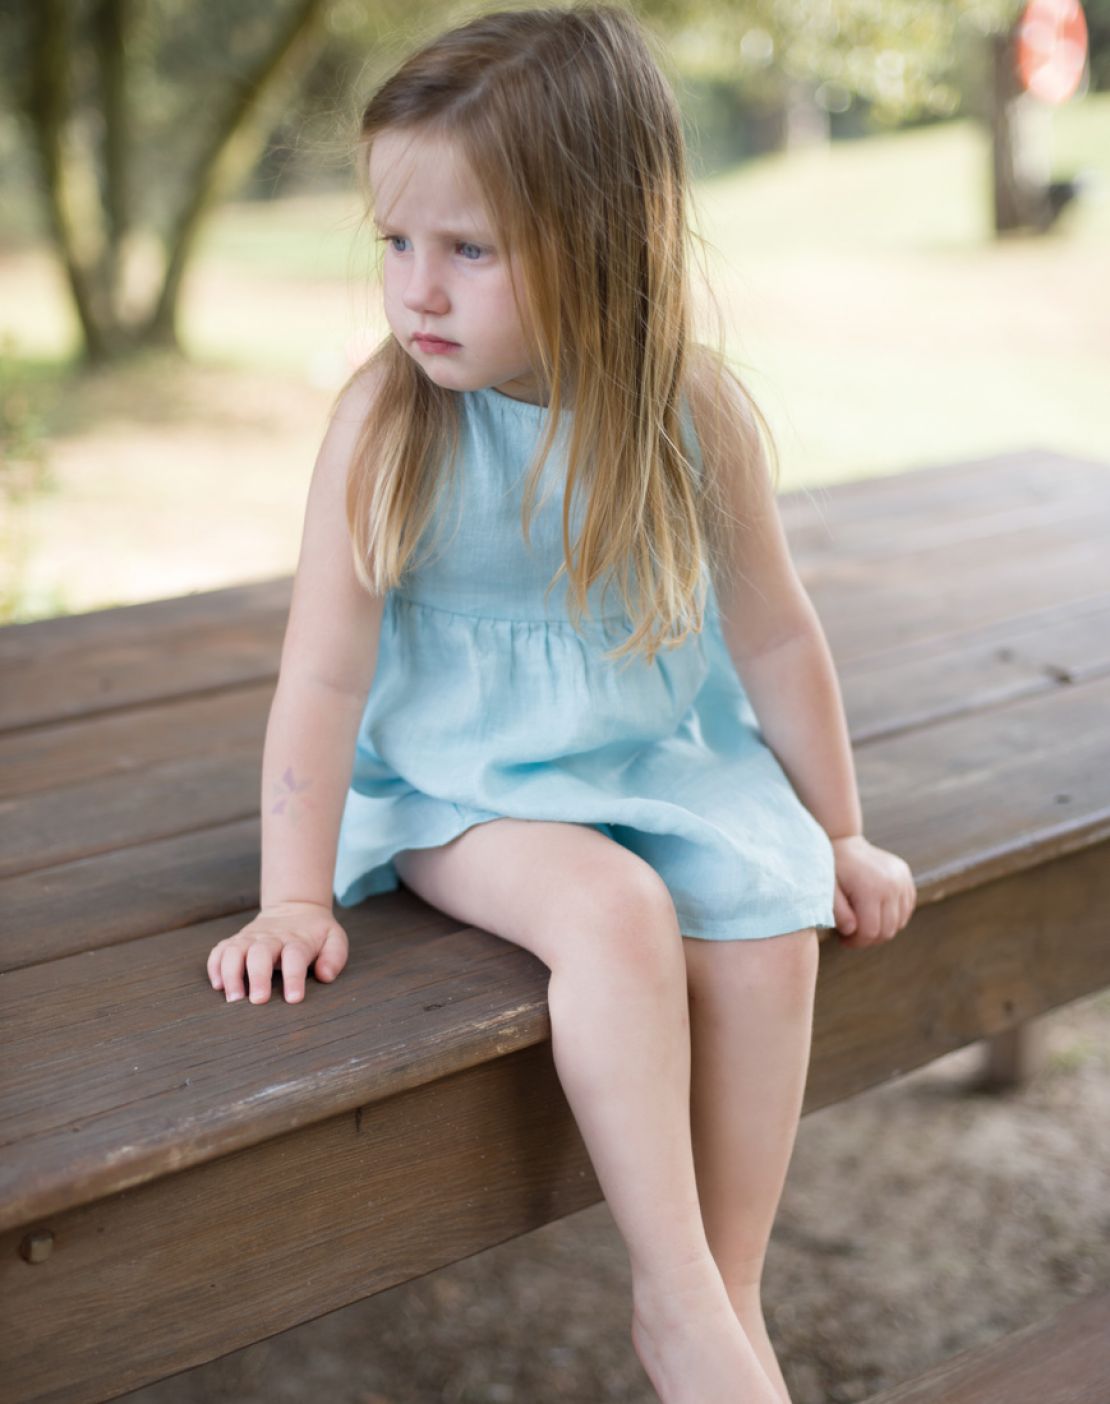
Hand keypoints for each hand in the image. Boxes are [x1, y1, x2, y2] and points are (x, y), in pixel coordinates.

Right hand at [207, 901, 348, 1004]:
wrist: (295, 908)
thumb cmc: (316, 933)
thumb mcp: (334, 939)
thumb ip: (334, 956)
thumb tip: (325, 976)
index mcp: (297, 940)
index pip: (295, 956)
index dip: (294, 977)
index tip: (293, 999)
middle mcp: (271, 938)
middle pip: (260, 953)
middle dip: (258, 977)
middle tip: (258, 1001)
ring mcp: (250, 938)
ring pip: (235, 951)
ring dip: (231, 974)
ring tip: (233, 999)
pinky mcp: (236, 941)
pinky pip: (219, 951)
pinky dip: (215, 966)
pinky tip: (218, 985)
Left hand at [830, 835, 915, 948]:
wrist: (843, 842)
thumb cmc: (831, 869)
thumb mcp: (828, 892)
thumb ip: (838, 913)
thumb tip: (852, 931)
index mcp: (871, 889)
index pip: (871, 932)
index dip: (856, 942)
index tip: (843, 939)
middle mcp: (892, 885)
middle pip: (887, 931)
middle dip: (868, 939)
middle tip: (851, 935)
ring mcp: (902, 880)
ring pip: (899, 923)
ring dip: (881, 929)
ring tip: (862, 923)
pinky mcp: (906, 877)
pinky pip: (906, 909)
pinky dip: (893, 917)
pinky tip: (874, 912)